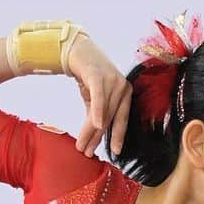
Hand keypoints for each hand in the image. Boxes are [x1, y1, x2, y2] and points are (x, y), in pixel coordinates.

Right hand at [66, 35, 133, 157]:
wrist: (78, 51)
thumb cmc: (89, 77)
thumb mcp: (96, 99)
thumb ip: (99, 115)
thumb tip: (96, 135)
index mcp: (125, 94)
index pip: (122, 119)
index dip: (118, 136)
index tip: (115, 152)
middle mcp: (122, 87)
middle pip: (109, 118)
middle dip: (97, 137)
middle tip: (87, 152)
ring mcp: (113, 80)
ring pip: (102, 111)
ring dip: (90, 130)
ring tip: (81, 145)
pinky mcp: (99, 75)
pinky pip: (99, 97)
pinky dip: (97, 111)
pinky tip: (96, 125)